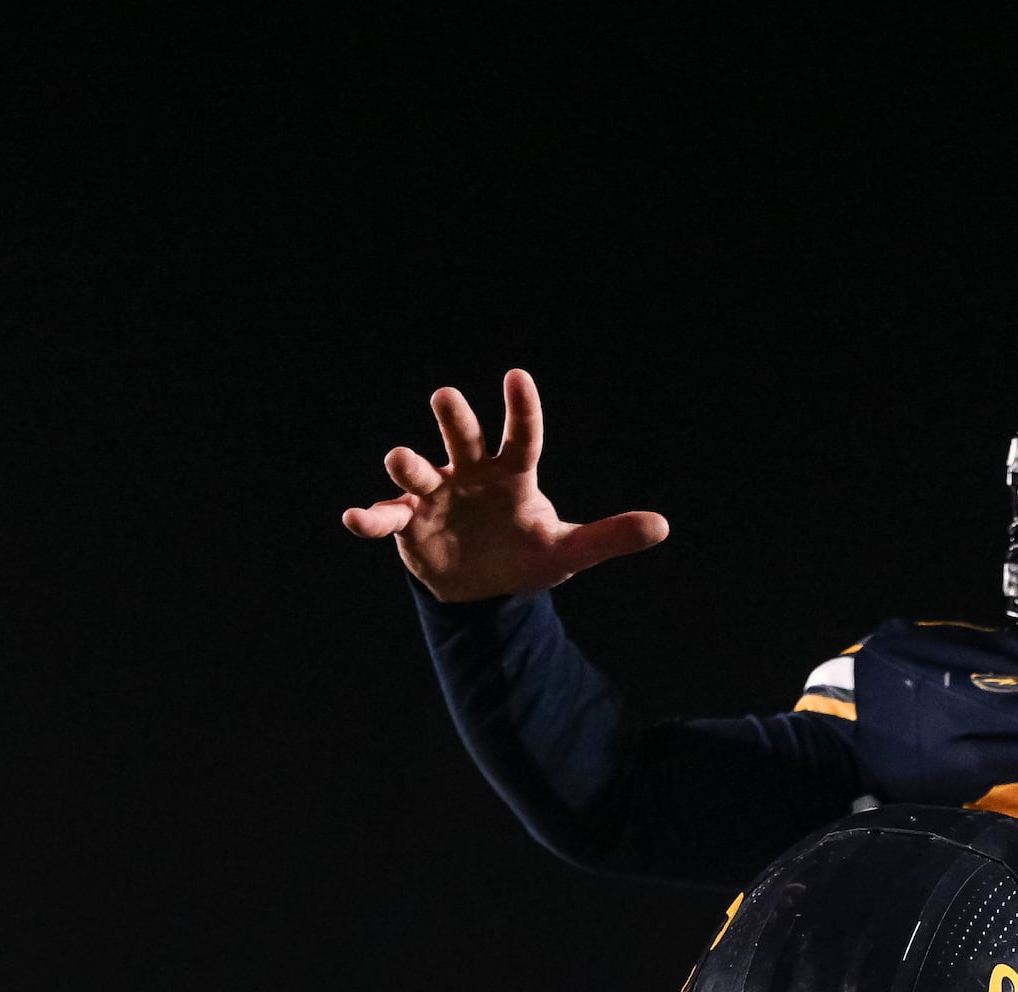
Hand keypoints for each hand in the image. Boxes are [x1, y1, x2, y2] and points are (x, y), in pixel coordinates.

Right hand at [341, 371, 669, 602]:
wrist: (484, 587)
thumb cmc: (526, 554)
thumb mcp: (568, 550)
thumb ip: (609, 536)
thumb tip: (663, 526)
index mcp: (512, 473)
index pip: (521, 436)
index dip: (521, 409)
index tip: (517, 377)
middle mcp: (470, 472)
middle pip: (462, 438)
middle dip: (455, 419)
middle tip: (446, 397)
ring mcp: (436, 495)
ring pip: (418, 472)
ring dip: (407, 464)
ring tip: (398, 459)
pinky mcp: (408, 523)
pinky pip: (385, 517)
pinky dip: (369, 518)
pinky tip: (354, 519)